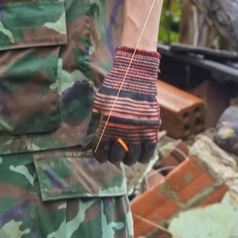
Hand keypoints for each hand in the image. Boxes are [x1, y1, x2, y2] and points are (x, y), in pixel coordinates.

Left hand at [89, 46, 161, 164]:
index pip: (100, 152)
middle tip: (115, 155)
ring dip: (128, 160)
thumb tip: (85, 147)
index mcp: (106, 127)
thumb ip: (93, 128)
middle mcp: (122, 132)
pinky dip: (144, 157)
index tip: (102, 155)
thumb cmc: (113, 90)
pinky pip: (149, 151)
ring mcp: (138, 131)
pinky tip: (140, 157)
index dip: (100, 156)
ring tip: (127, 157)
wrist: (134, 77)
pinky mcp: (151, 129)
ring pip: (132, 157)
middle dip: (113, 158)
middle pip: (116, 157)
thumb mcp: (98, 107)